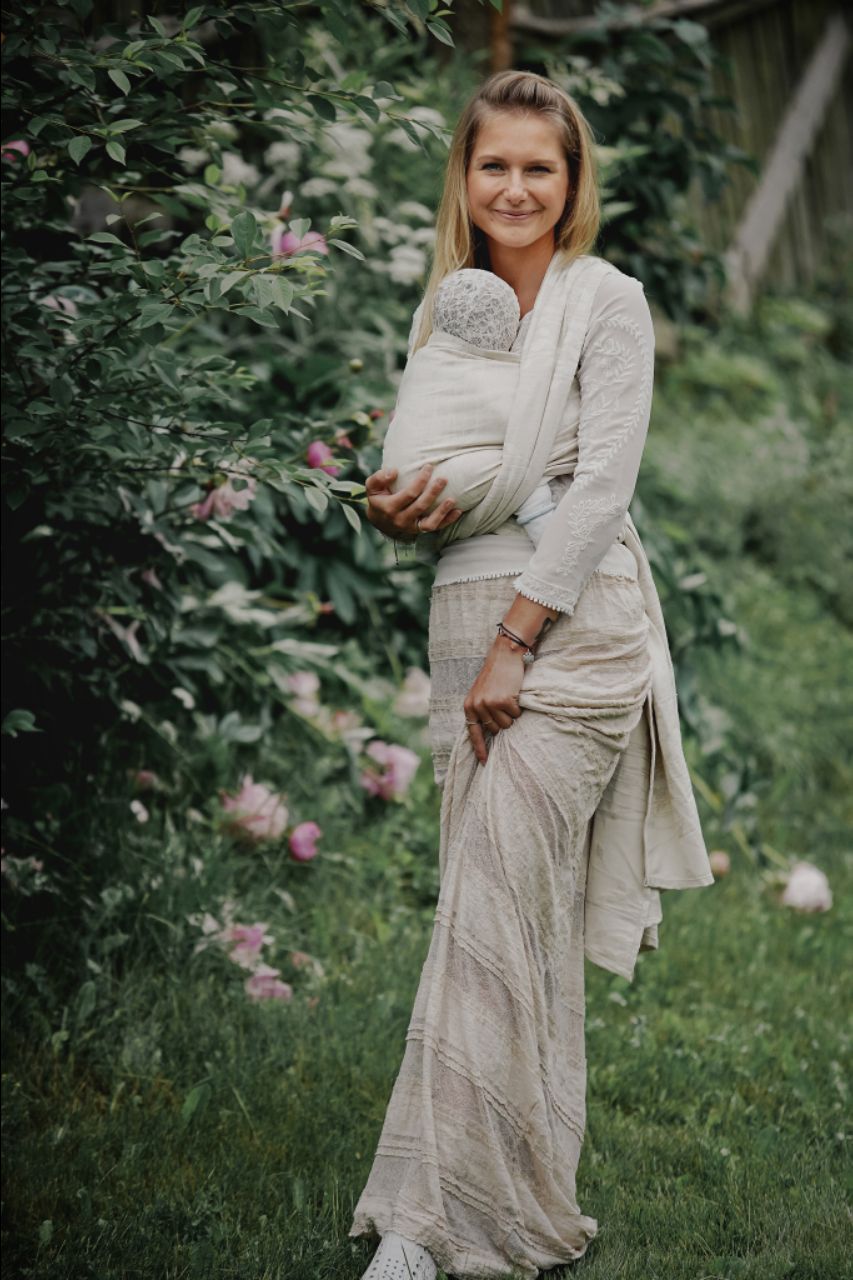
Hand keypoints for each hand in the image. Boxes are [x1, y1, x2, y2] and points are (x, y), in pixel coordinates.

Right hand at [364, 463, 462, 540]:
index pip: (409, 494)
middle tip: (443, 479)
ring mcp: (411, 528)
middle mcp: (400, 520)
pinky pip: (435, 528)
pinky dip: (447, 521)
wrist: (379, 521)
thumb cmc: (378, 498)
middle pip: (420, 506)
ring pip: (429, 523)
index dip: (420, 481)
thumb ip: (379, 477)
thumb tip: (394, 471)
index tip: (429, 467)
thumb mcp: (372, 486)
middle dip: (433, 492)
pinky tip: (458, 511)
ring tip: (453, 499)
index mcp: (390, 507)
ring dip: (442, 511)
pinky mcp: (419, 531)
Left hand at [463, 636, 524, 765]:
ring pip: (506, 724)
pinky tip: (514, 694)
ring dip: (511, 714)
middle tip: (504, 704)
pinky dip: (518, 707)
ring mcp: (489, 704)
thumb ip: (481, 710)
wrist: (503, 655)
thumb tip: (490, 732)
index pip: (473, 733)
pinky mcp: (503, 701)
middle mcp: (477, 707)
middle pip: (495, 730)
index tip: (484, 762)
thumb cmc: (495, 675)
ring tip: (508, 698)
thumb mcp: (481, 693)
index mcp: (469, 706)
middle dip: (502, 721)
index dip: (479, 749)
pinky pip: (516, 715)